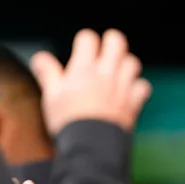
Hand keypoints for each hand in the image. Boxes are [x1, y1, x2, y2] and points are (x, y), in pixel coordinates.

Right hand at [32, 28, 152, 134]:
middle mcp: (106, 74)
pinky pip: (143, 86)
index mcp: (84, 69)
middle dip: (112, 42)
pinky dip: (138, 87)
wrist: (91, 145)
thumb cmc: (68, 121)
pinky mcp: (134, 102)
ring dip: (126, 64)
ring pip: (132, 62)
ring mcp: (122, 87)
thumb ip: (48, 73)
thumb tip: (41, 57)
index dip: (86, 40)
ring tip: (118, 71)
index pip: (88, 38)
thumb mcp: (51, 96)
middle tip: (107, 49)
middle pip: (117, 42)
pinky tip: (130, 92)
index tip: (83, 48)